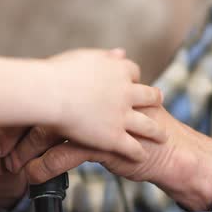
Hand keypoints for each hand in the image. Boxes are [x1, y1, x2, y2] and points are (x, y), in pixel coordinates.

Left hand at [0, 106, 211, 211]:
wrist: (171, 148)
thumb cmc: (139, 127)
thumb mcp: (116, 103)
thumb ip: (90, 94)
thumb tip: (60, 95)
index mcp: (92, 84)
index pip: (46, 90)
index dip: (20, 107)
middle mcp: (92, 98)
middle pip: (42, 108)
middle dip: (14, 130)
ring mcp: (98, 120)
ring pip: (50, 132)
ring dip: (25, 149)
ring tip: (6, 164)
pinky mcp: (104, 144)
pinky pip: (66, 155)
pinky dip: (45, 165)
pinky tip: (31, 176)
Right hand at [39, 49, 164, 160]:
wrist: (48, 94)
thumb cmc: (57, 74)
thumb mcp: (85, 57)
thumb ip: (105, 57)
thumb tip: (121, 53)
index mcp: (118, 70)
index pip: (134, 72)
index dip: (134, 79)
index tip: (134, 83)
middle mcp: (126, 92)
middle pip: (150, 96)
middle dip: (155, 99)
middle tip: (159, 103)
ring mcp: (122, 116)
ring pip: (149, 125)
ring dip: (157, 131)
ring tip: (163, 137)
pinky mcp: (114, 137)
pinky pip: (133, 147)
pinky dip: (139, 152)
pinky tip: (142, 157)